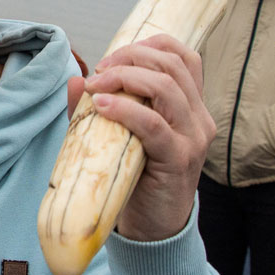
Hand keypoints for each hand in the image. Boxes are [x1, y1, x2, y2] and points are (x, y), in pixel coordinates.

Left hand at [68, 34, 214, 241]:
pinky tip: (101, 106)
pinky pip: (154, 124)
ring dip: (125, 78)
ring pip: (166, 87)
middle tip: (99, 70)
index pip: (183, 56)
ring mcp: (192, 138)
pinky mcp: (179, 159)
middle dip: (131, 58)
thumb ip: (100, 108)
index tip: (114, 57)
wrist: (153, 229)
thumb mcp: (119, 136)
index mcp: (190, 106)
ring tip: (96, 86)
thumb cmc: (135, 178)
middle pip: (172, 65)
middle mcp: (199, 118)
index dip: (149, 46)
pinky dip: (125, 109)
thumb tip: (75, 80)